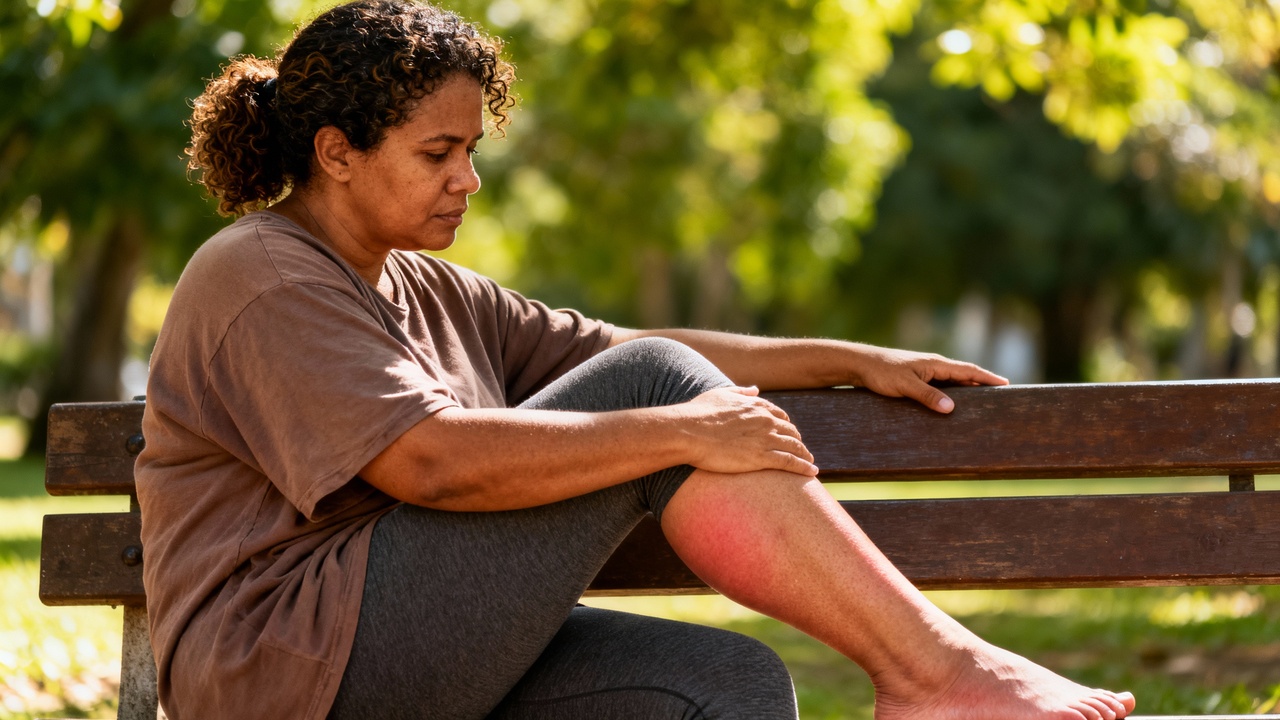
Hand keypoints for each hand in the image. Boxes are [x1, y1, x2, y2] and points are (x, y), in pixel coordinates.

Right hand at [677, 386, 818, 476]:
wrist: (689, 431)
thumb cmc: (699, 413)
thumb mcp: (720, 394)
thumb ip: (740, 391)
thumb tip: (755, 389)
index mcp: (755, 406)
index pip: (780, 415)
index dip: (786, 425)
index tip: (788, 432)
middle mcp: (765, 420)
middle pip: (790, 431)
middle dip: (798, 440)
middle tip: (801, 450)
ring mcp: (765, 439)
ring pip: (794, 447)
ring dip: (805, 455)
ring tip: (811, 463)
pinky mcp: (762, 458)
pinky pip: (790, 462)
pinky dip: (804, 467)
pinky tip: (812, 473)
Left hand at [850, 345, 1007, 413]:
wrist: (860, 364)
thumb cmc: (882, 372)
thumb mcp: (906, 386)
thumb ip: (928, 396)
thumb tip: (951, 409)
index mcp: (935, 364)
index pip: (968, 370)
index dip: (987, 377)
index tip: (1006, 384)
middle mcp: (933, 366)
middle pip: (964, 375)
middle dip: (982, 384)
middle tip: (1000, 396)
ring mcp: (924, 372)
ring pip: (952, 381)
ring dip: (967, 389)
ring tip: (982, 402)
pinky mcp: (915, 378)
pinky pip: (940, 386)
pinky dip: (950, 393)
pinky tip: (951, 404)